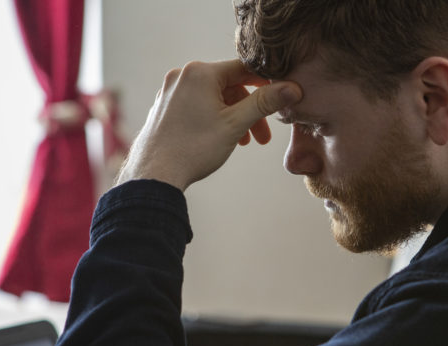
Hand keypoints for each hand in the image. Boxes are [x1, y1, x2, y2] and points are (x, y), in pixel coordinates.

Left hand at [115, 59, 302, 190]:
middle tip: (262, 138)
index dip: (267, 84)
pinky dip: (214, 119)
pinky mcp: (164, 107)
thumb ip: (265, 102)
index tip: (282, 100)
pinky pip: (197, 105)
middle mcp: (182, 75)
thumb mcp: (236, 124)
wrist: (154, 174)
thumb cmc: (194, 148)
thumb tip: (292, 88)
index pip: (244, 68)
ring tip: (242, 142)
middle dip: (249, 111)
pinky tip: (220, 140)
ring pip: (214, 98)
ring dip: (233, 118)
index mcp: (200, 72)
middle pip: (229, 86)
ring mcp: (170, 91)